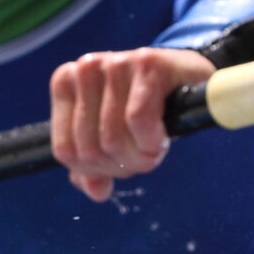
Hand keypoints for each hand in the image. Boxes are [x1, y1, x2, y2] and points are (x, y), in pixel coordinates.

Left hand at [47, 48, 213, 202]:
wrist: (189, 76)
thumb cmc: (147, 107)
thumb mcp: (115, 137)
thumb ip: (96, 167)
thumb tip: (97, 191)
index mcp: (65, 83)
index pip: (66, 151)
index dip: (96, 170)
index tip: (120, 163)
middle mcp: (85, 68)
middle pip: (91, 149)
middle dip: (122, 165)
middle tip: (143, 156)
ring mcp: (115, 63)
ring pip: (113, 138)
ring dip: (141, 157)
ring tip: (155, 146)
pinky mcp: (147, 63)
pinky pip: (137, 120)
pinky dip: (151, 141)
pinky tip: (162, 137)